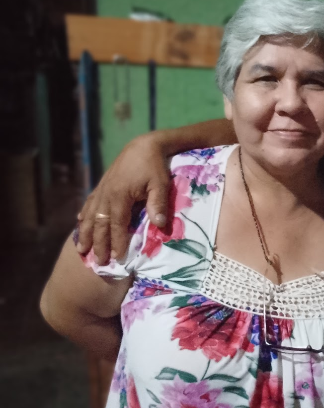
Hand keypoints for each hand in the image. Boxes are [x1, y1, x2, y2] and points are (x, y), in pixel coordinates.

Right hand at [76, 133, 171, 263]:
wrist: (144, 145)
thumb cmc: (154, 165)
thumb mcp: (160, 183)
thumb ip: (158, 203)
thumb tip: (159, 224)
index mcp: (120, 196)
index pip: (116, 225)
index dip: (116, 242)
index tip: (116, 258)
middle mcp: (107, 194)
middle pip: (100, 223)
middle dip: (98, 244)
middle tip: (98, 262)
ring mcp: (102, 189)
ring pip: (91, 215)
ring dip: (86, 233)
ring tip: (82, 249)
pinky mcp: (102, 185)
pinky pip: (89, 202)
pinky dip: (84, 214)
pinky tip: (80, 223)